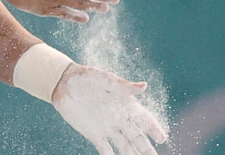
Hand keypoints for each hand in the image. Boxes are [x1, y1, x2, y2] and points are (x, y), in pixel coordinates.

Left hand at [53, 64, 167, 154]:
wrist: (62, 84)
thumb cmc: (84, 77)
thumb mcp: (102, 79)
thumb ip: (122, 86)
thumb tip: (144, 86)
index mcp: (125, 104)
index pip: (144, 119)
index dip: (154, 128)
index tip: (162, 139)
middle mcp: (119, 118)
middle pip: (138, 137)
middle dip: (147, 149)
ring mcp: (108, 128)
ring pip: (125, 146)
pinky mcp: (94, 134)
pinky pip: (106, 150)